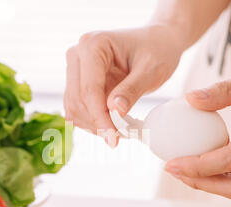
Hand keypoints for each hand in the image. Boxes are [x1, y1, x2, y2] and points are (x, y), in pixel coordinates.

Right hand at [64, 25, 184, 144]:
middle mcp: (78, 54)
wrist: (157, 43)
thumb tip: (114, 112)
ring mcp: (75, 68)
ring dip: (93, 125)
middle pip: (78, 101)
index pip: (89, 89)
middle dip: (97, 123)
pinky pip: (77, 109)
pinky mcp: (77, 82)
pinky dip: (92, 121)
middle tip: (120, 137)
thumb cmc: (157, 51)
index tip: (114, 139)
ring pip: (73, 108)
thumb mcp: (151, 70)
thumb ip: (132, 90)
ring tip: (119, 131)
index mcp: (94, 44)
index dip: (100, 118)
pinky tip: (111, 125)